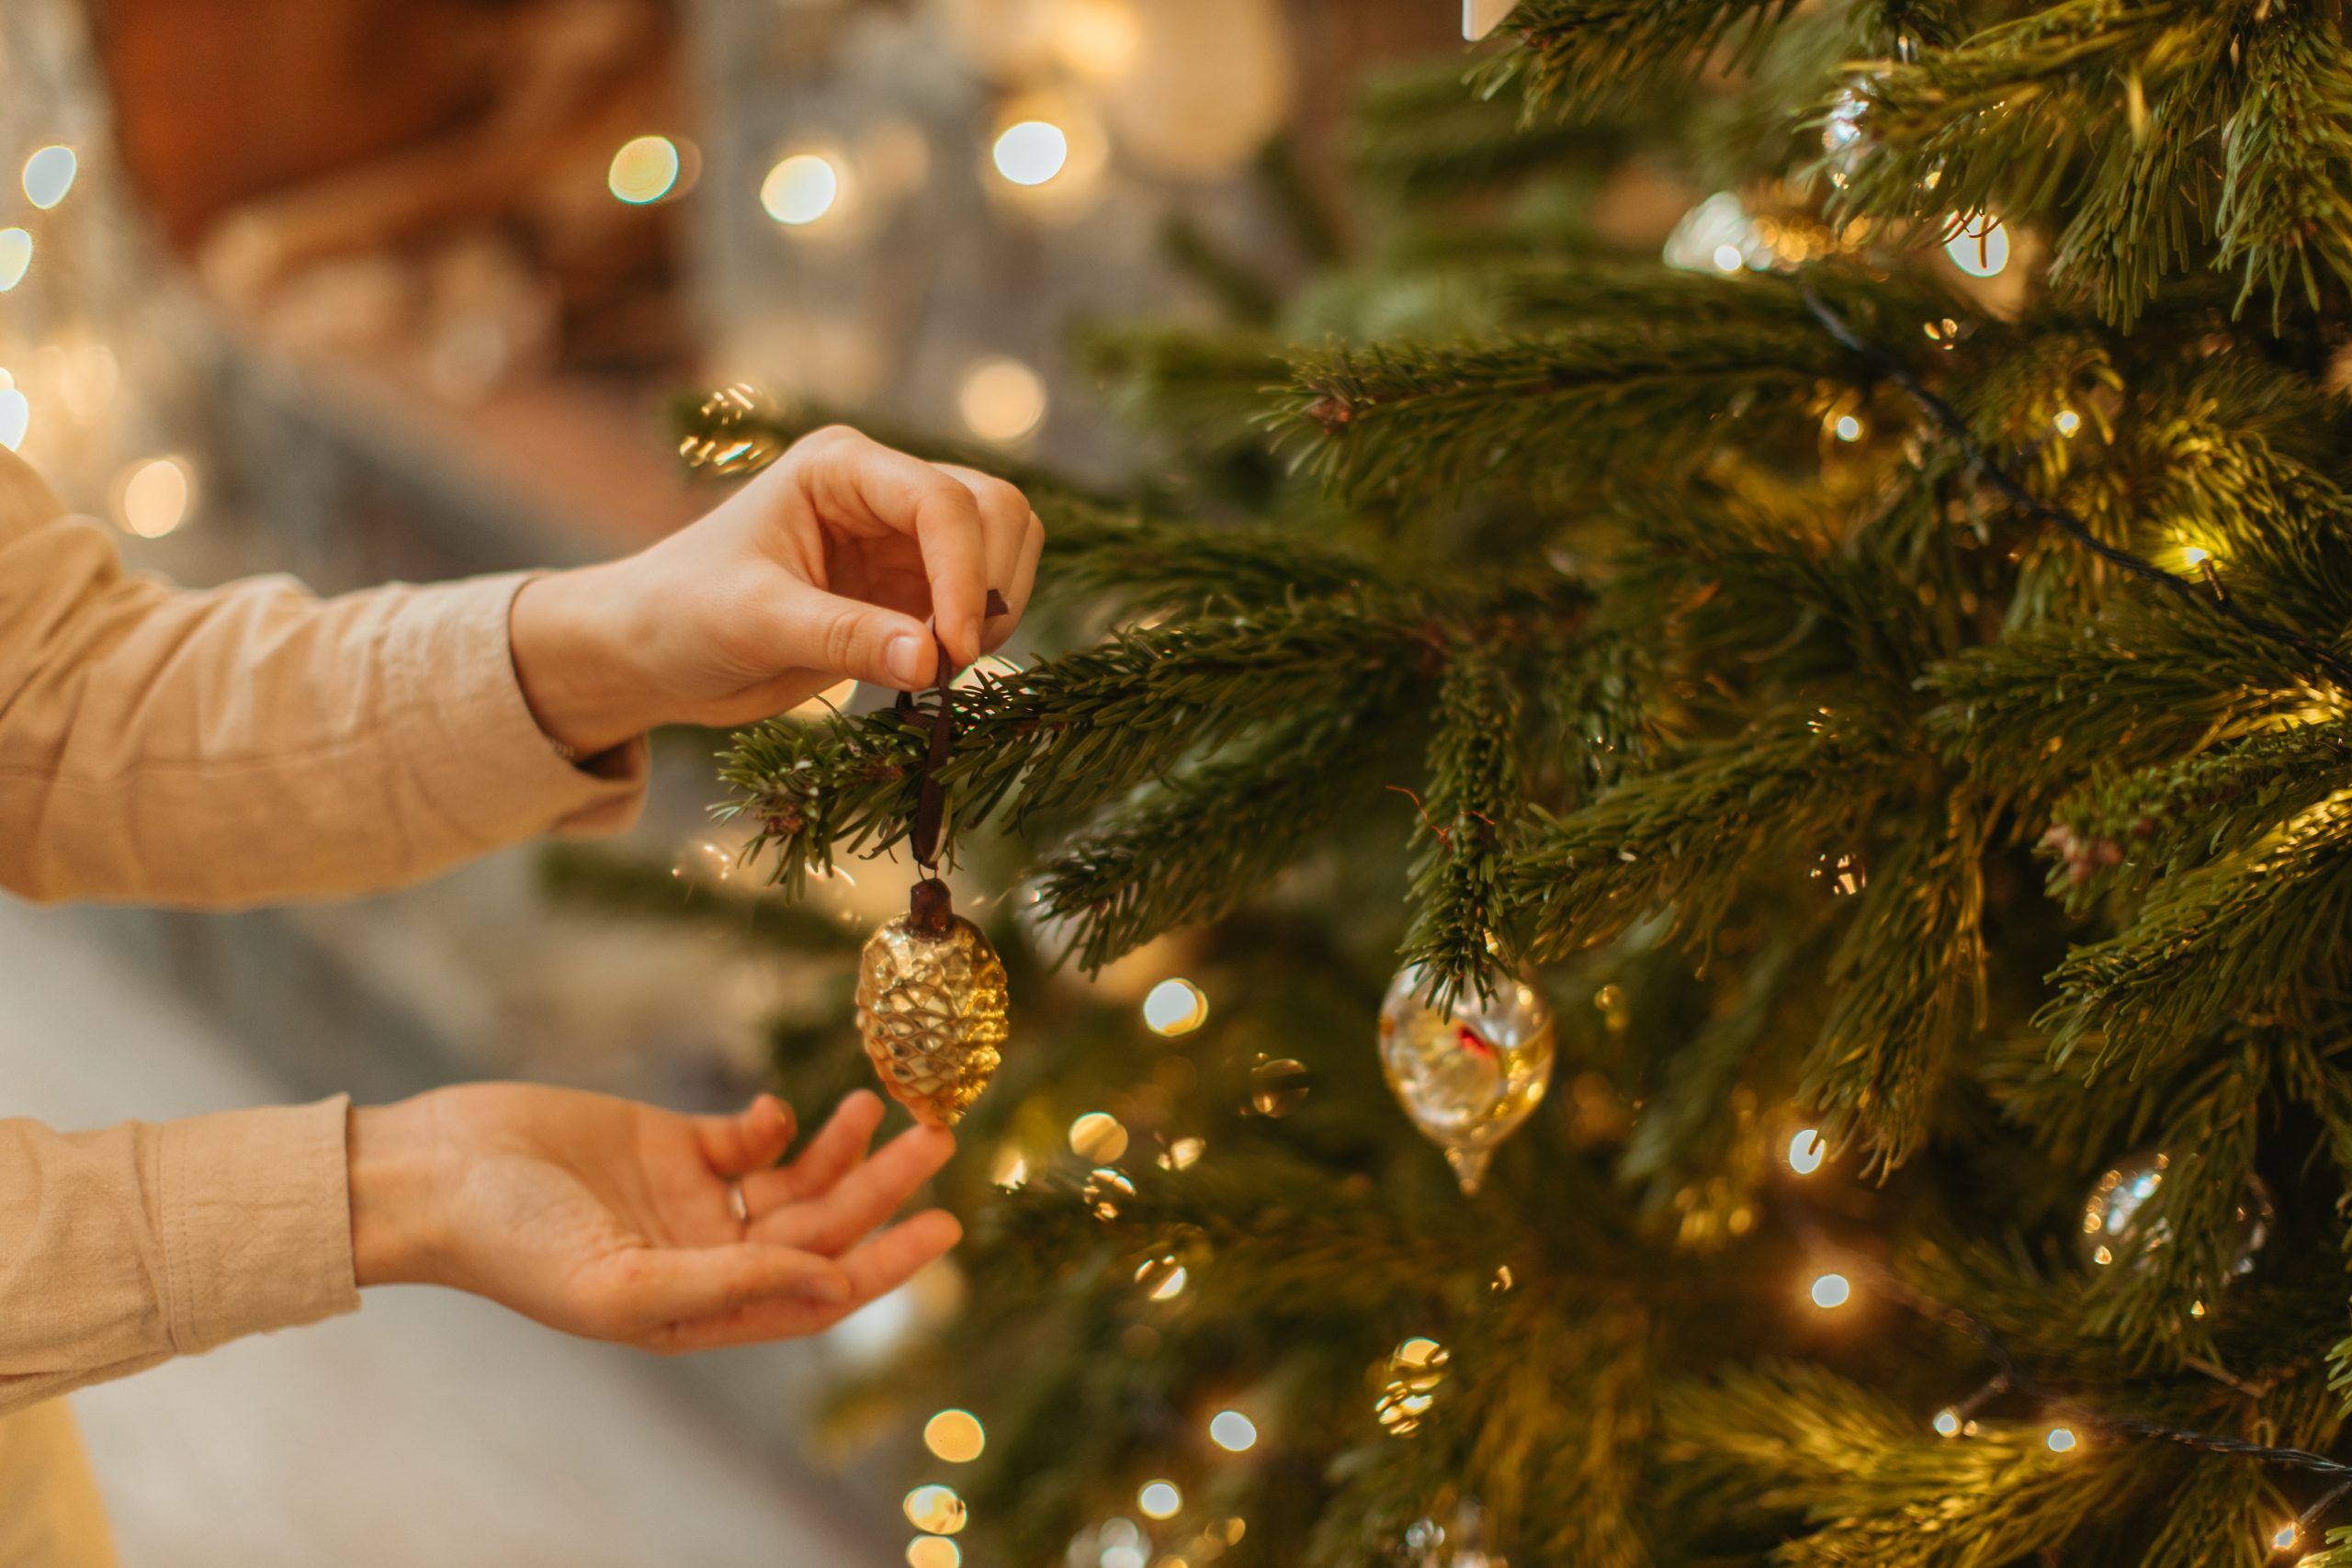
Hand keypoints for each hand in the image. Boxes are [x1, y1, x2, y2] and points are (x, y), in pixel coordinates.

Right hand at [349, 1085, 960, 1352]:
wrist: (432, 1172)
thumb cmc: (511, 1242)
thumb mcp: (622, 1283)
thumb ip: (732, 1285)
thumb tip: (833, 1285)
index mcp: (698, 1313)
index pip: (817, 1293)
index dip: (884, 1265)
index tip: (944, 1226)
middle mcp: (706, 1260)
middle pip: (819, 1227)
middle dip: (881, 1188)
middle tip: (937, 1139)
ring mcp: (691, 1202)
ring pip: (795, 1180)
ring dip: (840, 1147)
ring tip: (877, 1107)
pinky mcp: (671, 1144)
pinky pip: (748, 1140)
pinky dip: (773, 1125)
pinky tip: (772, 1112)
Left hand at [510, 425, 1044, 755]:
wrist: (656, 652)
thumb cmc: (683, 616)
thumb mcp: (756, 623)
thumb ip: (846, 638)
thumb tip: (934, 659)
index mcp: (840, 468)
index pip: (941, 500)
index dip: (964, 573)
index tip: (955, 650)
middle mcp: (882, 489)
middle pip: (993, 508)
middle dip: (990, 584)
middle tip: (951, 661)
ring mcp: (904, 536)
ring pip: (1005, 544)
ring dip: (996, 606)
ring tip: (942, 666)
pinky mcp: (914, 584)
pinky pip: (984, 594)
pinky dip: (981, 630)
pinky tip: (933, 668)